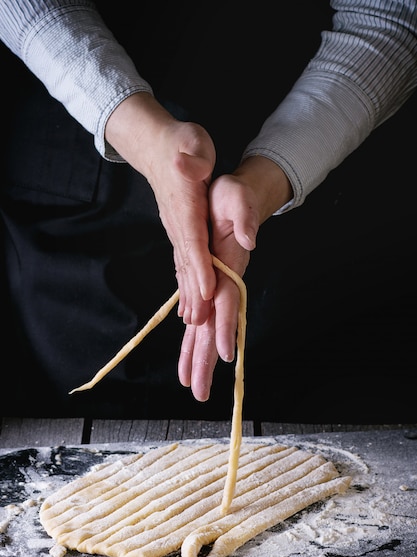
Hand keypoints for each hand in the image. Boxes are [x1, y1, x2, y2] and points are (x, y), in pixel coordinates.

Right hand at [105, 92, 216, 325]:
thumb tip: (191, 167)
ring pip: (183, 267)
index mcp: (184, 204)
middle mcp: (177, 223)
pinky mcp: (177, 232)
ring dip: (189, 295)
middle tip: (200, 324)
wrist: (156, 147)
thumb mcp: (193, 141)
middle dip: (194, 294)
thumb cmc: (181, 144)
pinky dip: (185, 284)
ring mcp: (175, 230)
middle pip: (187, 263)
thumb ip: (193, 157)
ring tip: (194, 324)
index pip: (193, 241)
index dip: (200, 268)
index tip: (208, 291)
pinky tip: (188, 302)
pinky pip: (182, 263)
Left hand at [178, 156, 292, 400]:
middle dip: (208, 359)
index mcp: (230, 266)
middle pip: (217, 327)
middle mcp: (224, 283)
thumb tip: (249, 239)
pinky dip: (193, 340)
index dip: (227, 326)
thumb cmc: (233, 197)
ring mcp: (216, 288)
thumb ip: (245, 216)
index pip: (229, 301)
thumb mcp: (237, 196)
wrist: (233, 199)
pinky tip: (189, 357)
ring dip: (199, 357)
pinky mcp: (208, 288)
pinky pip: (200, 320)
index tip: (225, 354)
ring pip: (207, 329)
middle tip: (200, 392)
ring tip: (192, 386)